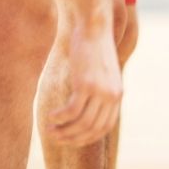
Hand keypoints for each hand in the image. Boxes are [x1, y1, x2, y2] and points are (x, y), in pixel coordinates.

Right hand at [47, 23, 121, 145]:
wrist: (95, 28)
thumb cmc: (95, 49)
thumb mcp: (103, 73)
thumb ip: (99, 90)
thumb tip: (88, 106)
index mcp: (117, 96)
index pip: (104, 127)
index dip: (88, 138)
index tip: (73, 140)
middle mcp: (111, 97)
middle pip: (92, 129)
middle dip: (74, 138)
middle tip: (57, 139)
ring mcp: (100, 92)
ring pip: (82, 123)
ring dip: (65, 131)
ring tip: (51, 131)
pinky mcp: (85, 85)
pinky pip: (72, 110)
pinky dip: (60, 118)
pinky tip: (51, 118)